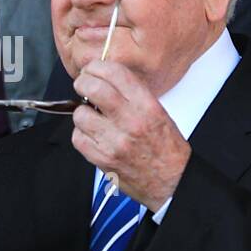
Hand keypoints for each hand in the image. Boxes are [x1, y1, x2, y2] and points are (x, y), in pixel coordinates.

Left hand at [71, 61, 190, 211]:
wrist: (172, 182)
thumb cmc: (167, 150)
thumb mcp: (159, 114)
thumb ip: (134, 96)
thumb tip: (107, 80)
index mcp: (147, 107)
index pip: (115, 73)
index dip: (98, 67)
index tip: (93, 70)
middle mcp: (131, 122)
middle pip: (93, 88)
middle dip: (83, 83)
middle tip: (84, 86)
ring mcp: (115, 142)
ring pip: (81, 114)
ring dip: (83, 114)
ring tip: (93, 119)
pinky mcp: (103, 159)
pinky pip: (78, 138)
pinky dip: (82, 135)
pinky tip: (93, 136)